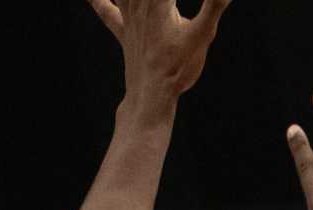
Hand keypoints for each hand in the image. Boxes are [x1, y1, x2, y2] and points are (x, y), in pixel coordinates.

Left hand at [88, 0, 231, 106]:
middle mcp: (140, 2)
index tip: (172, 2)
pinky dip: (98, 1)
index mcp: (159, 0)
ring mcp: (129, 17)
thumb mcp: (202, 34)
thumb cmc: (178, 68)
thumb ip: (214, 4)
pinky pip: (107, 11)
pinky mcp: (124, 32)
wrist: (151, 96)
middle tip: (160, 1)